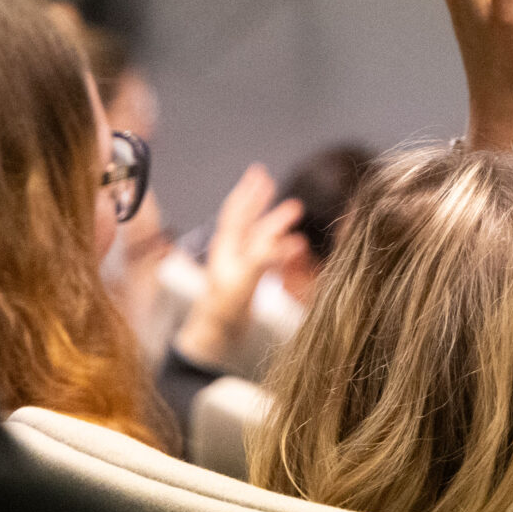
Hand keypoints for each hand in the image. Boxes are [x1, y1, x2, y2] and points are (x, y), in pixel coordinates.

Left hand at [172, 165, 304, 367]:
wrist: (215, 339)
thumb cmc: (223, 312)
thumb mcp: (242, 283)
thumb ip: (259, 260)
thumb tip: (281, 240)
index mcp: (226, 247)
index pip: (236, 212)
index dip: (247, 191)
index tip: (258, 172)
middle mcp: (231, 253)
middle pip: (247, 219)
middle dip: (261, 200)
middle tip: (272, 181)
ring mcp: (239, 266)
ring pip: (260, 237)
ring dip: (276, 224)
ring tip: (295, 211)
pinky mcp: (248, 280)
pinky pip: (266, 256)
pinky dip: (281, 247)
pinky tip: (296, 247)